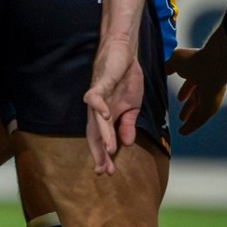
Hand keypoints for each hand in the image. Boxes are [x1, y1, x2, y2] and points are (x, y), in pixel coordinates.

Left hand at [84, 36, 142, 171]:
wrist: (124, 54)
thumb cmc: (125, 80)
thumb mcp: (132, 107)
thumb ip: (127, 125)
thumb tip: (127, 144)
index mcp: (106, 116)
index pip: (102, 139)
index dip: (103, 155)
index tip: (108, 172)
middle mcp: (98, 109)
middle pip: (95, 134)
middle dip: (98, 153)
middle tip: (102, 171)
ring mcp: (97, 96)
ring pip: (96, 119)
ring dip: (102, 135)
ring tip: (108, 150)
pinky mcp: (100, 82)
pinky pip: (96, 95)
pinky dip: (98, 105)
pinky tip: (104, 115)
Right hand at [167, 32, 226, 133]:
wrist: (211, 66)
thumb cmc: (194, 60)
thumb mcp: (175, 60)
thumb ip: (169, 66)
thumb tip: (166, 71)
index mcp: (198, 75)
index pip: (191, 85)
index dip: (185, 91)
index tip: (179, 98)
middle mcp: (205, 87)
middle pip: (196, 101)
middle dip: (188, 108)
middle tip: (181, 116)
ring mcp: (208, 98)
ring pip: (198, 112)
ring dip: (190, 120)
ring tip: (182, 128)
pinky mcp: (210, 108)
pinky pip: (199, 120)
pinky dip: (192, 127)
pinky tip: (184, 132)